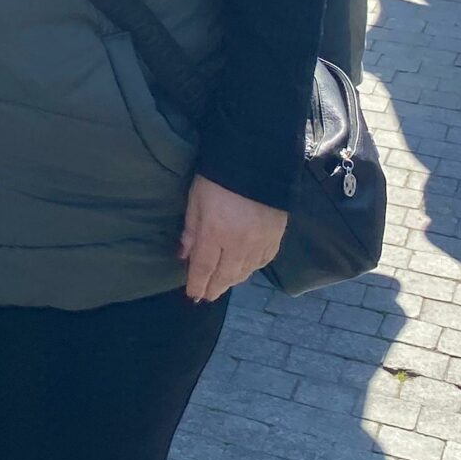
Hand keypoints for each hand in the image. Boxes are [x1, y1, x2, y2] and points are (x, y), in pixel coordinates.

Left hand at [179, 175, 286, 301]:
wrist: (257, 163)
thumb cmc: (217, 178)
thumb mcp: (195, 200)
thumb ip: (191, 230)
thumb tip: (184, 255)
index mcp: (215, 234)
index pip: (204, 267)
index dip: (197, 283)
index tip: (192, 295)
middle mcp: (239, 244)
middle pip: (226, 274)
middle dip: (214, 288)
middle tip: (206, 296)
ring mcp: (260, 242)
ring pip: (245, 271)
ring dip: (232, 280)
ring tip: (222, 285)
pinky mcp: (276, 237)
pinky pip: (262, 261)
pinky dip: (251, 269)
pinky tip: (245, 270)